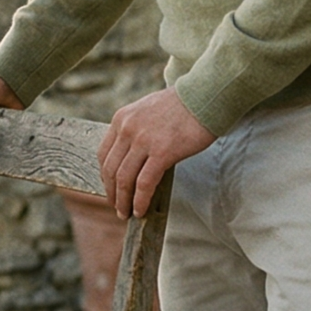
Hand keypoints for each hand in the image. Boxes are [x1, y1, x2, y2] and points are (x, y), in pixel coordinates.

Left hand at [100, 88, 212, 218]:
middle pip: (111, 169)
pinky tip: (141, 210)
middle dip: (112, 192)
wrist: (205, 96)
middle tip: (117, 207)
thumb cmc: (182, 105)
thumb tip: (133, 155)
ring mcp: (143, 141)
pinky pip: (144, 183)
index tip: (110, 188)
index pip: (104, 154)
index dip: (105, 176)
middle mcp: (127, 129)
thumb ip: (135, 129)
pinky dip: (140, 200)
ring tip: (126, 213)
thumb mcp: (147, 111)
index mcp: (121, 119)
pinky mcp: (162, 152)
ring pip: (124, 179)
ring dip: (123, 200)